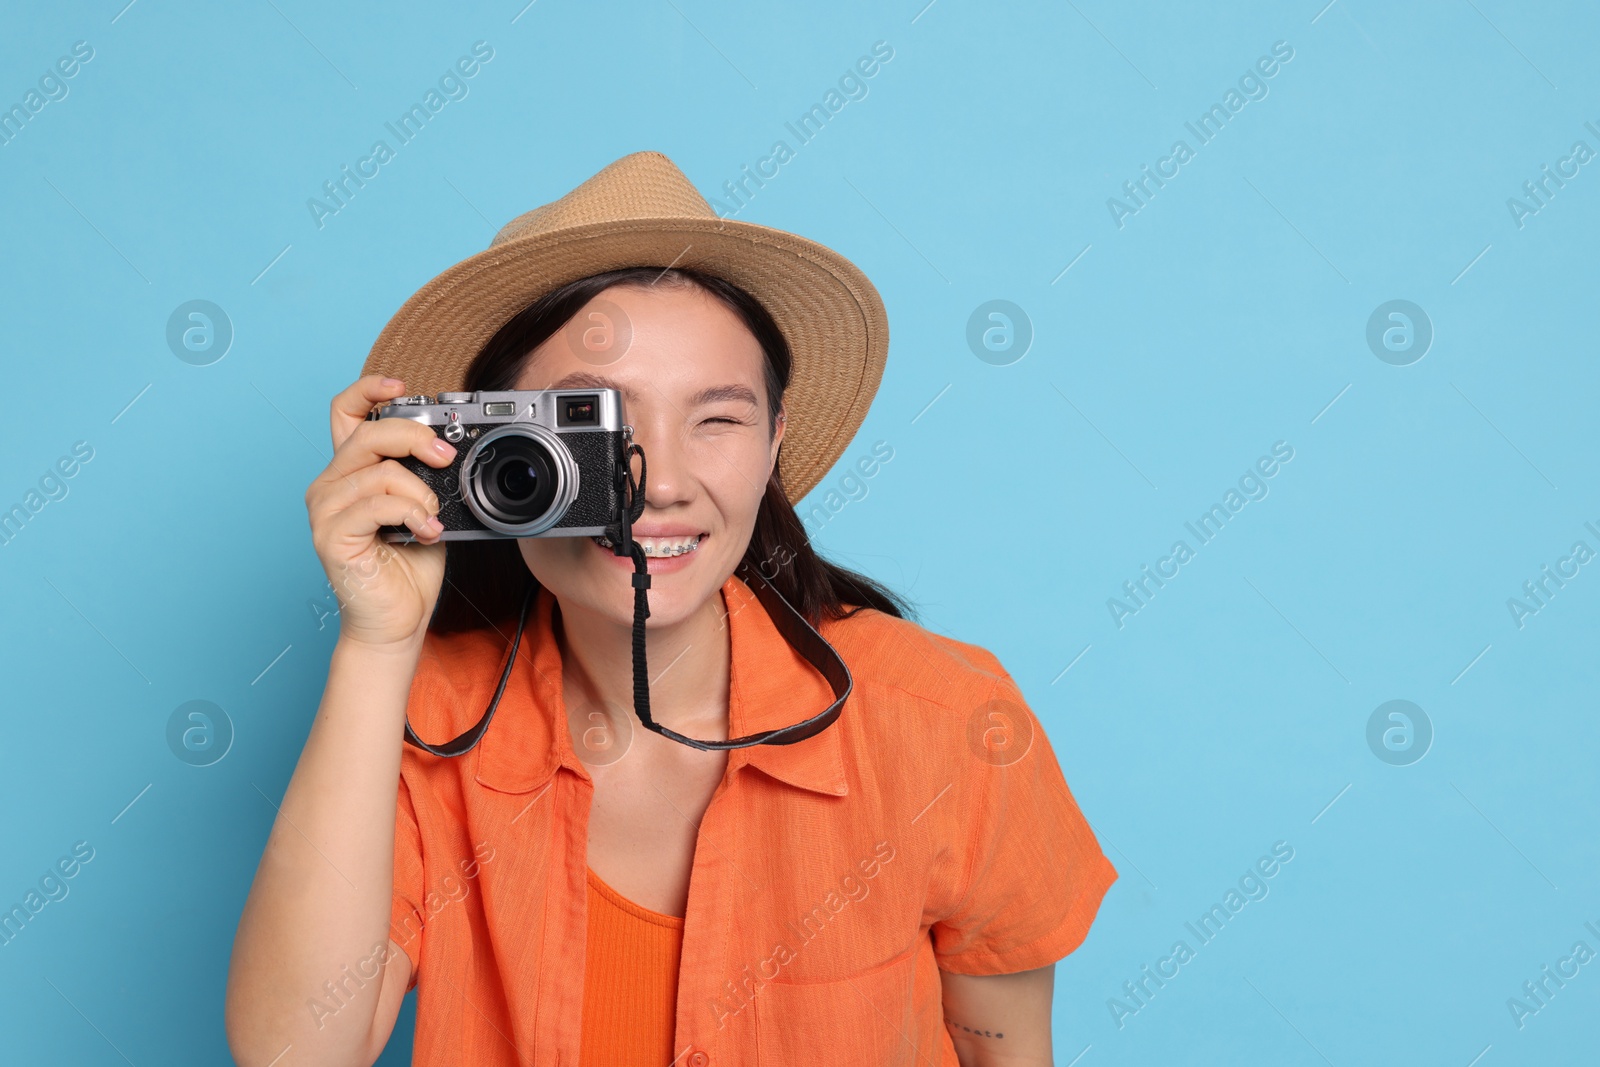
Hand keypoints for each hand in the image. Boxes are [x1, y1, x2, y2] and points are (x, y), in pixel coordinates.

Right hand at [305, 375, 455, 649]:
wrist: (397, 620)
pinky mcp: (330, 537)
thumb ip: (423, 476)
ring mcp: (325, 511)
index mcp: (351, 473)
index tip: (400, 385)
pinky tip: (425, 532)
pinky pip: (376, 505)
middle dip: (414, 437)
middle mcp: (331, 486)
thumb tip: (448, 449)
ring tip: (431, 519)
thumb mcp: (424, 507)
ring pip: (377, 472)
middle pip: (367, 435)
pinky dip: (411, 514)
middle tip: (445, 457)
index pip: (346, 414)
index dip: (368, 390)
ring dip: (418, 492)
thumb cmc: (409, 566)